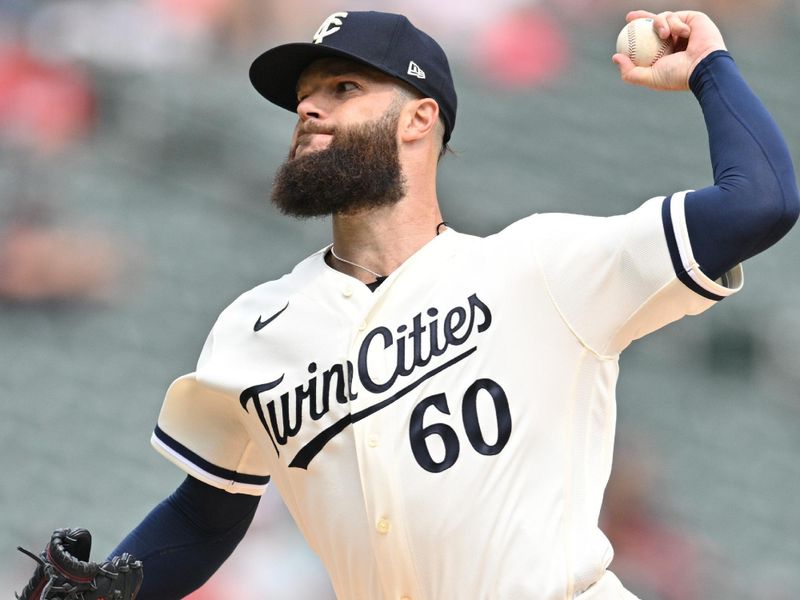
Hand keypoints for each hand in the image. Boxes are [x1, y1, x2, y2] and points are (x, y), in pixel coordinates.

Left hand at [612, 10, 726, 89]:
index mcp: (665, 54)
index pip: (648, 41)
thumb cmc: (677, 75)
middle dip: (641, 17)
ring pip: (662, 18)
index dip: (636, 34)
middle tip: (630, 17)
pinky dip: (677, 24)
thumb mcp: (649, 77)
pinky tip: (684, 33)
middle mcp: (675, 41)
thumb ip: (630, 72)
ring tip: (665, 35)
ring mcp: (684, 30)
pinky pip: (676, 16)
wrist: (703, 67)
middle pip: (654, 24)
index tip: (624, 30)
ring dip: (660, 24)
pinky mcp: (694, 20)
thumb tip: (615, 57)